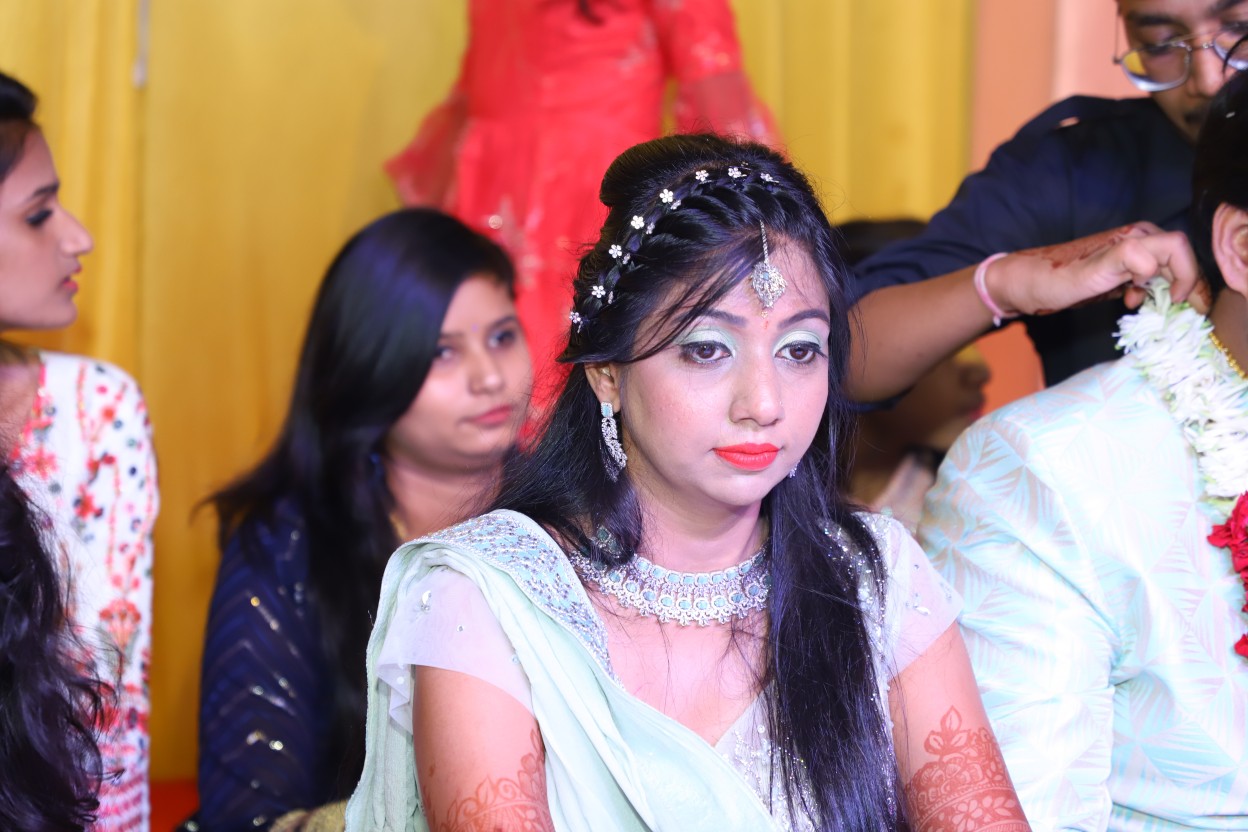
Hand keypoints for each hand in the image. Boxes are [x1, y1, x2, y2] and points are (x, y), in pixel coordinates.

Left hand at [986, 223, 1208, 316]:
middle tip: (1179, 314)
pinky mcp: (1118, 268)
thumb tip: (1150, 266)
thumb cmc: (1049, 279)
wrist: (1021, 283)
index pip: (1179, 249)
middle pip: (1178, 259)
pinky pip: (1148, 277)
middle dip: (1184, 286)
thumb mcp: (1085, 275)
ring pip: (1165, 269)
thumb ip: (1120, 262)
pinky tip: (1132, 304)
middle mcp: (1134, 241)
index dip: (1187, 275)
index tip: (1174, 302)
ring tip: (1152, 310)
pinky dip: (1150, 292)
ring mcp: (1127, 254)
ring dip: (1167, 291)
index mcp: (1132, 238)